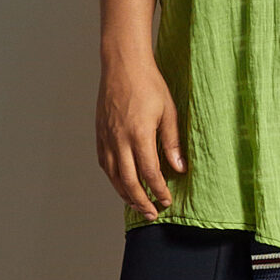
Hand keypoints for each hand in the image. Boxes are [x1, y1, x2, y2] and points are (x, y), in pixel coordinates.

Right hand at [97, 52, 184, 218]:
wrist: (123, 65)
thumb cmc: (148, 84)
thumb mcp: (168, 112)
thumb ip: (172, 142)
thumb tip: (179, 168)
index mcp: (139, 134)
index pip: (149, 173)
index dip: (159, 190)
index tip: (167, 200)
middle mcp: (119, 139)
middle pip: (128, 181)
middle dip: (141, 201)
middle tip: (151, 214)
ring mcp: (106, 137)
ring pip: (113, 175)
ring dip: (125, 194)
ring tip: (137, 205)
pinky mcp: (100, 133)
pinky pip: (104, 163)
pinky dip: (113, 178)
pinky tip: (121, 184)